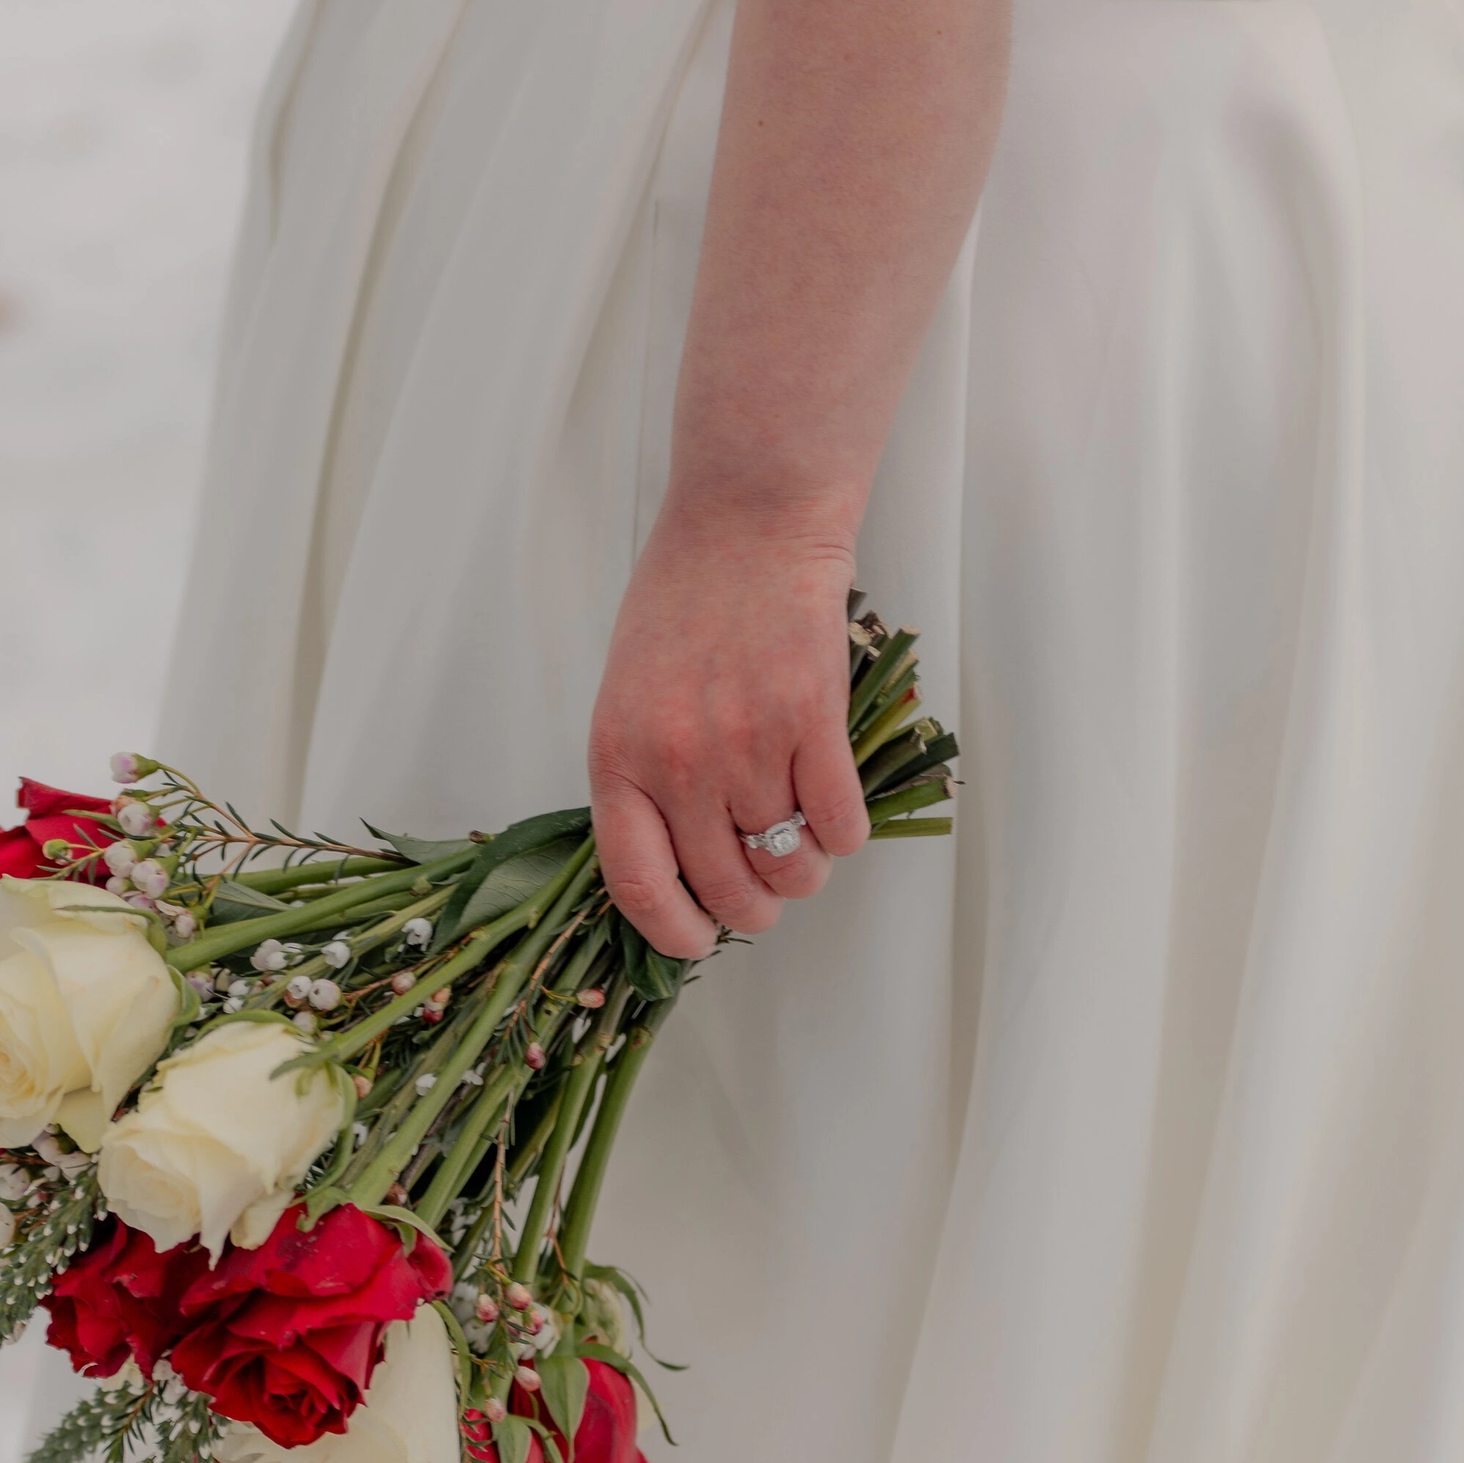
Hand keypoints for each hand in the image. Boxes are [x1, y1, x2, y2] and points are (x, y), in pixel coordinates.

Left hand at [589, 507, 869, 956]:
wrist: (748, 522)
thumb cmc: (684, 599)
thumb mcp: (628, 694)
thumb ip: (642, 775)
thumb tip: (675, 862)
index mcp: (618, 756)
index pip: (637, 883)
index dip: (671, 931)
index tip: (695, 941)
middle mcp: (678, 762)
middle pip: (725, 887)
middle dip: (752, 911)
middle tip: (765, 897)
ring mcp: (746, 744)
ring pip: (789, 866)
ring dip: (803, 874)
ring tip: (803, 848)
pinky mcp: (812, 723)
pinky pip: (839, 824)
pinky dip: (844, 835)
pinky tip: (836, 815)